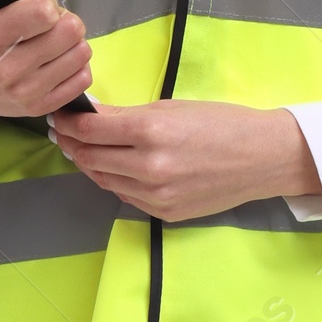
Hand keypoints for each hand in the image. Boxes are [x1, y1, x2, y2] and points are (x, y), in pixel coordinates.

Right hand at [0, 0, 92, 154]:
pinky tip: (57, 59)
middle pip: (69, 31)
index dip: (45, 1)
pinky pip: (82, 80)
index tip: (32, 3)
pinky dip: (75, 65)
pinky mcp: (40, 107)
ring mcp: (27, 92)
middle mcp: (10, 69)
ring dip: (71, 41)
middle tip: (46, 21)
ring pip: (80, 53)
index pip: (44, 13)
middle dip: (63, 18)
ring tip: (51, 40)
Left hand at [47, 98, 321, 221]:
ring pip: (103, 180)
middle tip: (63, 132)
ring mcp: (155, 195)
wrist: (262, 158)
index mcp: (149, 133)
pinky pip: (126, 196)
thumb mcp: (171, 108)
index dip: (67, 122)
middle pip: (90, 157)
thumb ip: (127, 116)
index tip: (58, 115)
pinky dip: (114, 180)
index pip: (90, 129)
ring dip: (89, 164)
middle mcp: (148, 168)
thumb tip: (90, 115)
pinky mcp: (164, 213)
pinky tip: (114, 167)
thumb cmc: (221, 123)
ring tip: (83, 149)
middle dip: (72, 143)